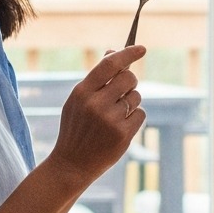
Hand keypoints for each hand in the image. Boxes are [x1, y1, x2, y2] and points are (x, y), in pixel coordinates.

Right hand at [48, 45, 146, 186]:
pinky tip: (120, 127)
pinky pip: (140, 114)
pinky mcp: (123, 134)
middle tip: (124, 89)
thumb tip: (113, 51)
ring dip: (131, 102)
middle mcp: (96, 104)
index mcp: (82, 92)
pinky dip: (134, 118)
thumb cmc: (76, 128)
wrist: (71, 164)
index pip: (109, 64)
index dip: (127, 53)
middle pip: (128, 78)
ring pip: (136, 97)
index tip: (141, 48)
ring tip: (115, 115)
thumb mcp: (77, 101)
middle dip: (130, 81)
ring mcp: (110, 120)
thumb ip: (95, 78)